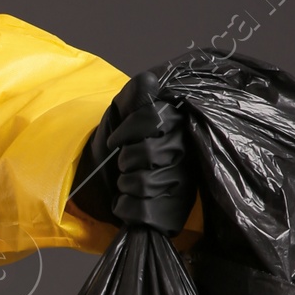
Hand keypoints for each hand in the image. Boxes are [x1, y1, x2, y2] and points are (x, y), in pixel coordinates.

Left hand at [72, 66, 195, 233]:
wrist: (108, 187)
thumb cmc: (121, 148)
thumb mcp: (123, 115)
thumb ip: (136, 97)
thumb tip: (148, 79)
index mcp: (178, 128)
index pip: (154, 119)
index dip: (128, 130)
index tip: (116, 140)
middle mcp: (186, 156)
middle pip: (147, 152)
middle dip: (126, 159)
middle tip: (125, 163)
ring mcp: (182, 187)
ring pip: (143, 182)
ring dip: (124, 183)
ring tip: (128, 183)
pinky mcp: (172, 214)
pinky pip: (141, 209)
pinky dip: (124, 206)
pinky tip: (129, 202)